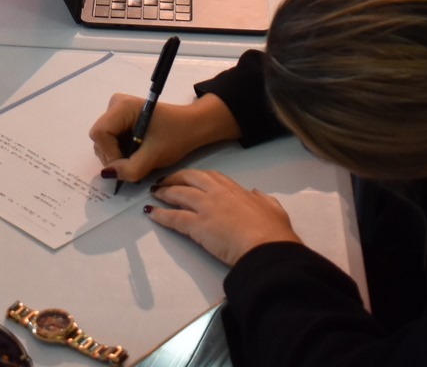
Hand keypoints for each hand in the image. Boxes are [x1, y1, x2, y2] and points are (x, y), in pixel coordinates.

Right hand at [89, 93, 239, 185]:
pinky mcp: (119, 121)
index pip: (100, 133)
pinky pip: (110, 142)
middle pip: (100, 139)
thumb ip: (130, 168)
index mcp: (122, 106)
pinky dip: (121, 153)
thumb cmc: (176, 137)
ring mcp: (116, 113)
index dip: (110, 154)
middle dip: (115, 157)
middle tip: (137, 163)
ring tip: (140, 158)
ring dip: (118, 157)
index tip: (128, 165)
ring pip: (104, 143)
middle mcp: (115, 105)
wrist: (191, 127)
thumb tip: (107, 175)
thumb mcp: (154, 156)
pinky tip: (137, 153)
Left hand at [146, 169, 301, 265]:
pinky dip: (161, 215)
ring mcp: (207, 208)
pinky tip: (152, 214)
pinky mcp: (198, 226)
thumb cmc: (274, 232)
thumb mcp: (274, 209)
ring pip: (179, 194)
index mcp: (237, 191)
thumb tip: (256, 193)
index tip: (189, 178)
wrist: (267, 248)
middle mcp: (219, 194)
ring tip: (154, 193)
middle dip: (176, 178)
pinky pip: (175, 218)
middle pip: (191, 179)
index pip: (212, 177)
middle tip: (165, 182)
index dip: (197, 177)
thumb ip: (263, 200)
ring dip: (165, 192)